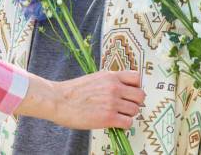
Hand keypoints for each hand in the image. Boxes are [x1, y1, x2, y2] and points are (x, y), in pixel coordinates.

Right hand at [16, 69, 144, 129]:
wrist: (60, 100)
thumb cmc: (74, 91)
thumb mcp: (95, 78)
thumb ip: (110, 81)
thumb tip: (122, 88)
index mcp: (110, 76)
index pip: (137, 77)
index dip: (136, 86)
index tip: (131, 92)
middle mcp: (114, 87)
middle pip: (140, 95)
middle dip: (135, 102)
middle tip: (127, 105)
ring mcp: (112, 102)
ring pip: (135, 110)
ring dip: (129, 114)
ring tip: (119, 115)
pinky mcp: (109, 118)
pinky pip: (128, 122)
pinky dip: (124, 124)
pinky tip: (115, 122)